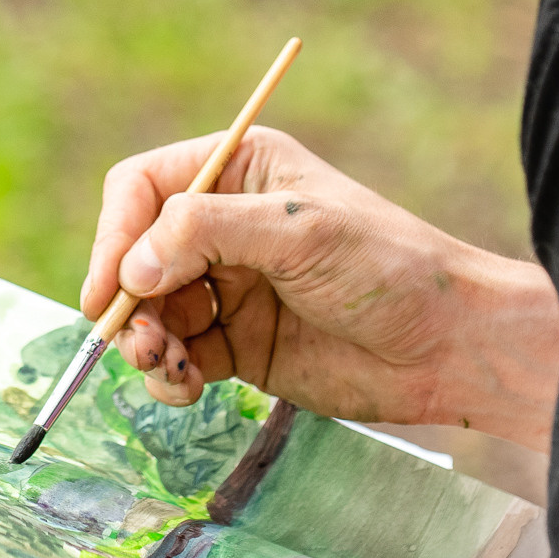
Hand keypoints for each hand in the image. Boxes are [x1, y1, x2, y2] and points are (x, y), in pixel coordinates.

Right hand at [79, 127, 558, 449]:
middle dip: (126, 300)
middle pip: (133, 254)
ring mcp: (227, 286)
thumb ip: (207, 234)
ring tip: (168, 369)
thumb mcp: (299, 232)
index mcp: (237, 170)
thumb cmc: (387, 266)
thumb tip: (131, 267)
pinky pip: (176, 356)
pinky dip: (168, 374)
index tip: (108, 290)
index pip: (143, 188)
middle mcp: (223, 224)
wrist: (450, 346)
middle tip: (141, 343)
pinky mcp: (236, 344)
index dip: (114, 235)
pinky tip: (189, 387)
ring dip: (144, 342)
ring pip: (148, 311)